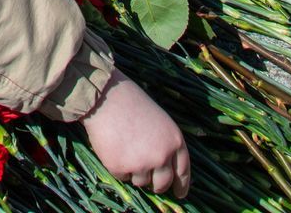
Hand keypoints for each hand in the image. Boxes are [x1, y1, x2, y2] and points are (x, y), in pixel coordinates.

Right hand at [80, 73, 190, 196]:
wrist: (107, 98)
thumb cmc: (133, 105)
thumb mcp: (161, 123)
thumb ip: (166, 146)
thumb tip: (164, 171)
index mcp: (175, 142)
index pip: (183, 171)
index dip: (182, 185)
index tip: (179, 193)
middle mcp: (162, 156)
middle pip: (163, 184)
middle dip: (156, 185)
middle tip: (149, 180)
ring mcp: (141, 164)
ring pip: (141, 182)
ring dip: (135, 171)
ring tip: (126, 147)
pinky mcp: (121, 168)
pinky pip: (122, 177)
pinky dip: (118, 166)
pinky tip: (115, 147)